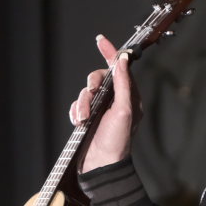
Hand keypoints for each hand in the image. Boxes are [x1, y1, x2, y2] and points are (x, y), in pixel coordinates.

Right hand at [69, 34, 141, 172]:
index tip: (101, 40)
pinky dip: (76, 112)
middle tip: (91, 93)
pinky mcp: (88, 118)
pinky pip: (77, 106)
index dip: (110, 53)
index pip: (120, 68)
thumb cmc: (118, 141)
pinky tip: (79, 122)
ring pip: (85, 93)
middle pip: (98, 78)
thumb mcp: (125, 110)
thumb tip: (123, 60)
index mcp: (128, 96)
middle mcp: (115, 100)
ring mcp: (100, 109)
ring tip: (84, 119)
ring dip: (82, 104)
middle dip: (92, 85)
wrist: (102, 165)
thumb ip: (124, 84)